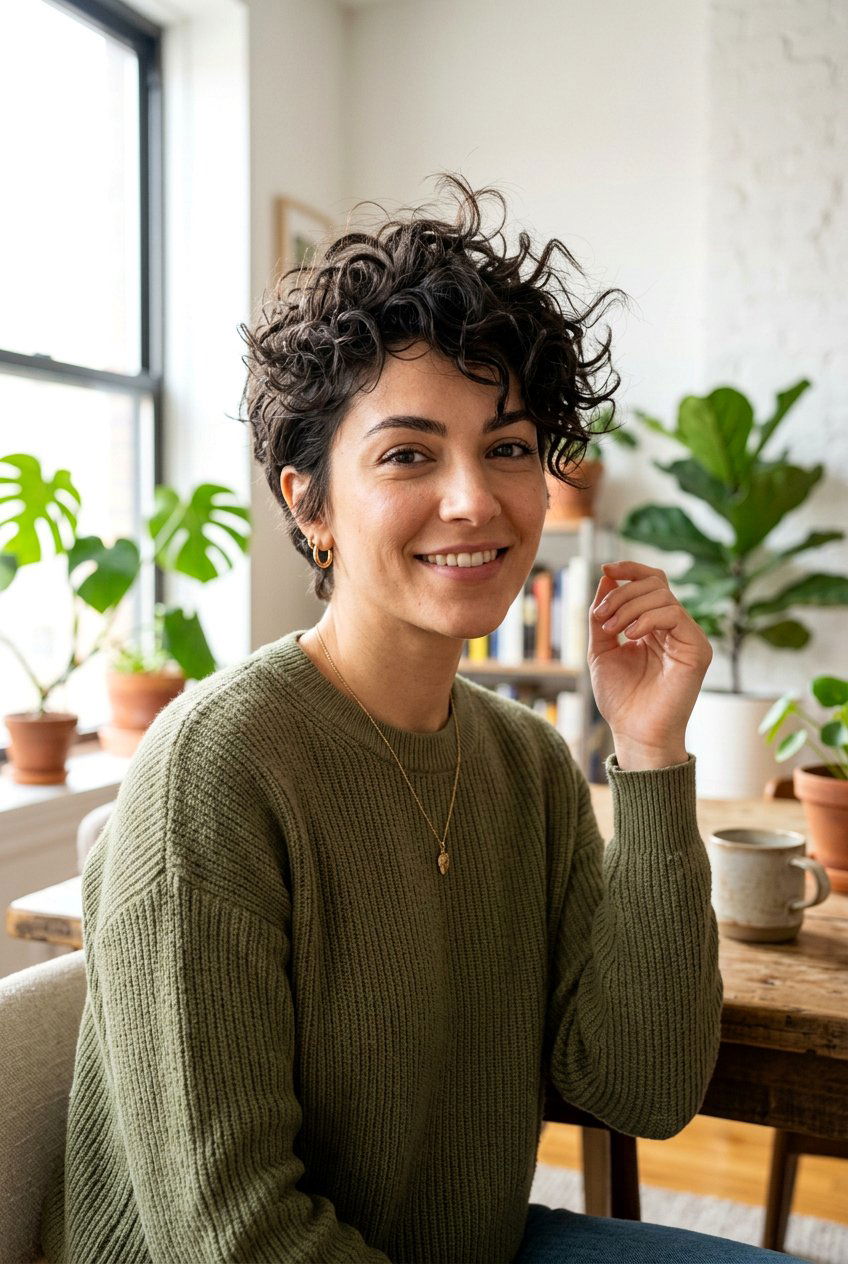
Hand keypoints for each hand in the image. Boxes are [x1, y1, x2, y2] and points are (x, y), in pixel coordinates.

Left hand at [588, 560, 712, 768]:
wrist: (635, 733)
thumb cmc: (620, 698)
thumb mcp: (601, 649)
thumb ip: (602, 615)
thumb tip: (606, 578)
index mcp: (654, 625)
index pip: (650, 582)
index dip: (630, 570)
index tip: (605, 569)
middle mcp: (674, 628)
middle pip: (655, 583)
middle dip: (622, 592)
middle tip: (601, 615)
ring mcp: (688, 637)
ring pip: (663, 596)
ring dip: (629, 606)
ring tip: (611, 629)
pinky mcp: (698, 649)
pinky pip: (674, 615)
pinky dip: (647, 618)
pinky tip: (630, 635)